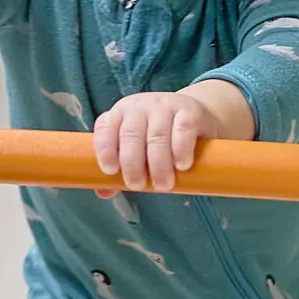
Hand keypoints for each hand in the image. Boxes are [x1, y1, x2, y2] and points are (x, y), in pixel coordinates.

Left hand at [94, 88, 233, 193]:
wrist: (196, 115)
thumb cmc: (159, 137)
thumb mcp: (137, 148)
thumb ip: (121, 168)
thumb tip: (103, 192)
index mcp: (120, 114)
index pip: (105, 127)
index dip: (105, 149)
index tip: (111, 171)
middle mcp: (139, 107)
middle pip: (131, 135)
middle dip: (132, 164)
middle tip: (138, 186)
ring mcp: (164, 106)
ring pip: (157, 135)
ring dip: (158, 164)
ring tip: (162, 185)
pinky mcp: (188, 110)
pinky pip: (182, 130)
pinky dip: (181, 150)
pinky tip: (181, 166)